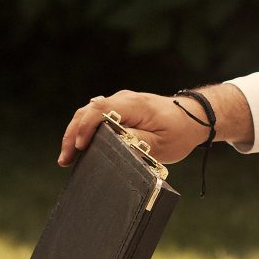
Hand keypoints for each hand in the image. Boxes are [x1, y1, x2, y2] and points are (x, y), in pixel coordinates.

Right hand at [58, 90, 208, 166]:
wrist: (193, 117)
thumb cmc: (180, 131)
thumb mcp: (161, 144)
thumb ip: (134, 142)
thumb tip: (110, 143)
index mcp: (134, 105)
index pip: (100, 109)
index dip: (85, 127)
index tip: (80, 147)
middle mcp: (123, 99)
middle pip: (87, 111)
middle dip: (72, 135)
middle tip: (64, 160)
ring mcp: (120, 102)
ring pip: (88, 113)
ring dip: (75, 134)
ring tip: (66, 158)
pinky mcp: (120, 109)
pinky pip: (96, 117)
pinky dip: (84, 131)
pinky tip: (78, 149)